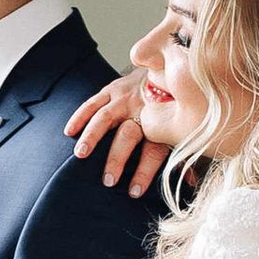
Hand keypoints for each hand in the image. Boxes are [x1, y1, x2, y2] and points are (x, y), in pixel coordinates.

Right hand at [68, 76, 172, 198]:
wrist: (171, 66)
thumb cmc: (174, 105)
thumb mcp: (181, 129)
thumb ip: (181, 154)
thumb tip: (189, 181)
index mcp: (162, 123)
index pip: (153, 151)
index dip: (145, 172)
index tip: (134, 192)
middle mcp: (143, 110)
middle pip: (128, 135)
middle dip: (117, 158)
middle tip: (108, 180)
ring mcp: (127, 97)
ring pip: (106, 117)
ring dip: (92, 136)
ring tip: (80, 154)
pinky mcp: (113, 89)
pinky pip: (93, 103)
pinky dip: (80, 116)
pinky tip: (69, 131)